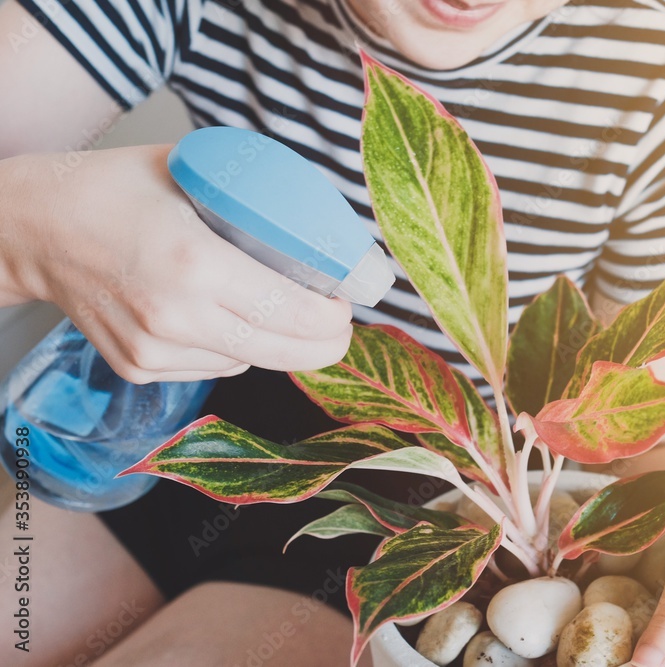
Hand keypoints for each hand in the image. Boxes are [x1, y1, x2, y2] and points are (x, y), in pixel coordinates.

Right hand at [6, 145, 352, 382]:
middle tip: (337, 325)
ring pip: (251, 365)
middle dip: (324, 345)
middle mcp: (177, 317)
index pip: (292, 313)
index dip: (333, 319)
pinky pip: (214, 369)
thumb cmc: (114, 189)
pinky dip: (235, 351)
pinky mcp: (140, 368)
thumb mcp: (192, 171)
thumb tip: (317, 216)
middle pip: (283, 353)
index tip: (345, 304)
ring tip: (280, 311)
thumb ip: (251, 197)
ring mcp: (155, 350)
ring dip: (278, 345)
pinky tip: (226, 320)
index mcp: (196, 264)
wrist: (33, 228)